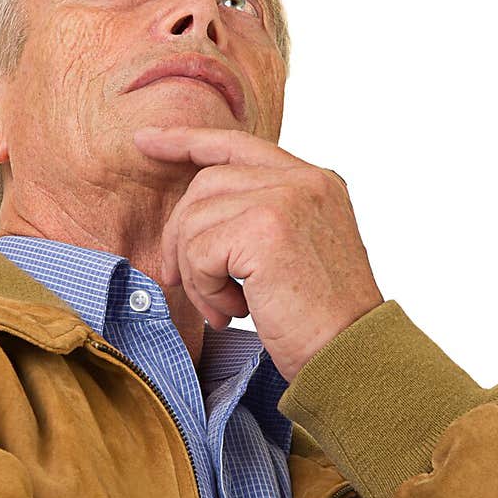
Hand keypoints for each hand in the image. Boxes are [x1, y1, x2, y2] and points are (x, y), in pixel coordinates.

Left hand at [132, 124, 384, 382]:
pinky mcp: (266, 229)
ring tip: (222, 306)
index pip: (237, 144)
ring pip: (196, 219)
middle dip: (179, 235)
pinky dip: (204, 287)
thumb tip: (189, 217)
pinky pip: (199, 250)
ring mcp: (286, 199)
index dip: (186, 141)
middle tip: (179, 281)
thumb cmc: (321, 321)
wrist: (351, 355)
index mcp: (314, 182)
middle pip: (206, 184)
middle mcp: (304, 181)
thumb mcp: (295, 253)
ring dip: (195, 272)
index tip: (146, 141)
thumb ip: (257, 220)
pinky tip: (233, 310)